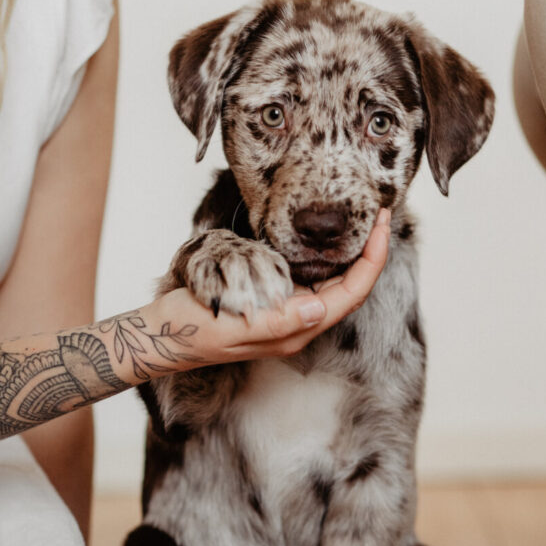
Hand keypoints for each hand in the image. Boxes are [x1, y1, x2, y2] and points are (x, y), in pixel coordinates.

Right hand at [151, 208, 390, 368]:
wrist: (163, 333)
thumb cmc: (194, 329)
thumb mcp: (234, 325)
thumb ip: (280, 321)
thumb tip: (320, 308)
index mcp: (296, 331)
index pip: (350, 295)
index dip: (372, 260)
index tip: (382, 224)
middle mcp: (299, 322)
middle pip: (350, 287)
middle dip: (370, 251)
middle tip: (380, 212)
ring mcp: (287, 310)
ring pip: (333, 280)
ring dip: (351, 251)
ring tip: (364, 219)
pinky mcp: (273, 297)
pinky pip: (308, 275)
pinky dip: (324, 254)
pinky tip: (325, 234)